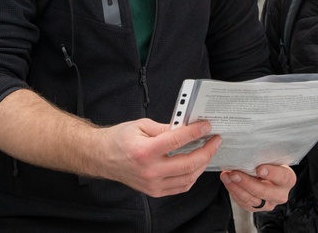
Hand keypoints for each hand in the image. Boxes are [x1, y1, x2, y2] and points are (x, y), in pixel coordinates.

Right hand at [96, 118, 222, 197]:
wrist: (103, 157)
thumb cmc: (119, 139)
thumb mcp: (141, 125)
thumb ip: (165, 127)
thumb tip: (185, 127)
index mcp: (145, 151)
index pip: (177, 141)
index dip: (195, 132)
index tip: (206, 127)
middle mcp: (150, 170)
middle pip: (188, 163)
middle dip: (206, 151)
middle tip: (214, 141)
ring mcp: (153, 184)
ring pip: (188, 178)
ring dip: (202, 165)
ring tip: (207, 152)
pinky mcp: (154, 191)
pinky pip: (180, 187)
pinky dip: (192, 176)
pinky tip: (195, 165)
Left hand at [220, 163, 295, 212]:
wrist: (267, 173)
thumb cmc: (269, 162)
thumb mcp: (271, 157)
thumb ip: (265, 156)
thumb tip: (250, 147)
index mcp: (288, 178)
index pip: (282, 176)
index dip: (271, 173)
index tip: (259, 169)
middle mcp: (280, 194)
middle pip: (264, 191)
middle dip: (247, 182)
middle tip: (234, 173)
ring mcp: (269, 203)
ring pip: (252, 200)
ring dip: (237, 188)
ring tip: (226, 177)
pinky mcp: (258, 208)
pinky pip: (245, 204)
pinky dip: (235, 193)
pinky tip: (228, 183)